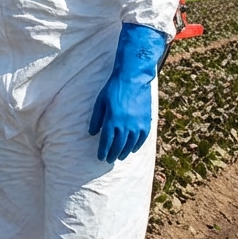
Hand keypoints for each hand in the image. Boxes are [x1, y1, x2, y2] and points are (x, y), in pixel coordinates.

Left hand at [89, 23, 168, 162]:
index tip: (100, 157)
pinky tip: (133, 149)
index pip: (106, 141)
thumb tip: (92, 133)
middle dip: (113, 154)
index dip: (103, 151)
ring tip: (119, 157)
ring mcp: (137, 124)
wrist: (133, 78)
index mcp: (111, 120)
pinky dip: (137, 145)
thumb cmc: (113, 89)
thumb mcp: (100, 102)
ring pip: (130, 144)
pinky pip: (142, 137)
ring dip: (124, 152)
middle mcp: (125, 125)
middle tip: (109, 160)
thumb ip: (96, 119)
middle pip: (118, 145)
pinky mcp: (146, 121)